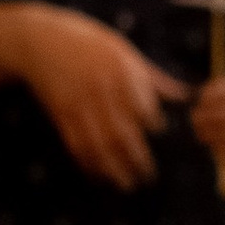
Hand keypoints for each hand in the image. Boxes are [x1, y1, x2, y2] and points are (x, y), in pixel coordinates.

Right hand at [10, 6, 187, 188]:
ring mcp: (78, 103)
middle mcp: (100, 89)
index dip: (155, 126)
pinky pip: (75, 143)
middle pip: (122, 132)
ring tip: (126, 184)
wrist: (39, 39)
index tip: (166, 140)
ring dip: (113, 168)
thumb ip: (152, 77)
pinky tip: (99, 175)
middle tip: (150, 177)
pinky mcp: (61, 113)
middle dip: (137, 158)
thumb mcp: (123, 50)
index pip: (144, 106)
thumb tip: (185, 95)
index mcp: (121, 71)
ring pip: (98, 144)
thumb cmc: (88, 43)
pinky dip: (88, 163)